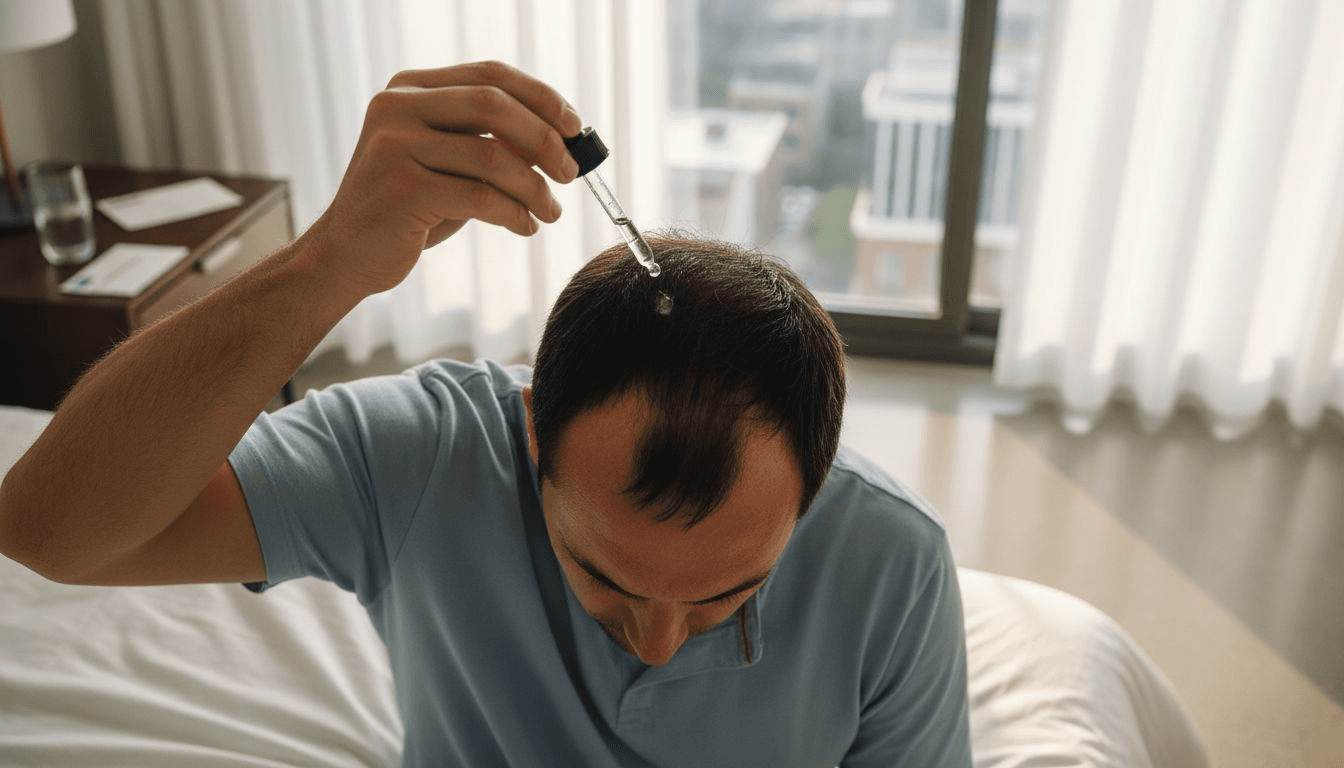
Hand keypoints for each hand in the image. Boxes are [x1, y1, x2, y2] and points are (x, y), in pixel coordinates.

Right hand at [305, 60, 582, 297]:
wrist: (347, 254)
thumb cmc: (408, 211)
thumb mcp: (450, 165)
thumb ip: (491, 145)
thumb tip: (561, 142)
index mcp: (409, 89)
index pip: (489, 75)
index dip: (541, 96)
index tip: (575, 126)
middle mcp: (396, 107)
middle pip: (494, 105)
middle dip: (545, 139)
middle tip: (570, 172)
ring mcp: (394, 146)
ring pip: (492, 155)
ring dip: (535, 186)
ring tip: (550, 211)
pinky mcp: (401, 189)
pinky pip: (481, 197)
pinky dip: (515, 213)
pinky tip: (525, 226)